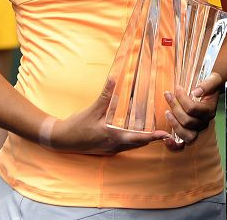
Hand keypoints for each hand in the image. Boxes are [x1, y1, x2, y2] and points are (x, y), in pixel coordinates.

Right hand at [47, 78, 169, 154]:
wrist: (60, 140)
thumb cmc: (76, 127)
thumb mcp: (92, 109)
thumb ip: (106, 95)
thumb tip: (114, 78)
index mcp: (114, 137)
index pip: (139, 138)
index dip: (154, 136)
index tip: (166, 134)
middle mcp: (115, 146)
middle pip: (139, 143)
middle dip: (151, 136)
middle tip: (164, 128)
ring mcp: (110, 149)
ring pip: (132, 144)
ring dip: (141, 137)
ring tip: (152, 127)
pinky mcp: (106, 148)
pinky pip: (124, 144)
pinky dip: (131, 137)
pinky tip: (131, 127)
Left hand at [162, 72, 222, 150]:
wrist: (212, 90)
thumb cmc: (211, 85)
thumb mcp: (212, 80)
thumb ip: (206, 85)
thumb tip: (195, 92)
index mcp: (209, 111)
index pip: (193, 109)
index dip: (182, 98)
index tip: (177, 88)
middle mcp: (204, 122)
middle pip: (187, 121)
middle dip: (175, 107)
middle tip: (168, 95)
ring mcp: (198, 129)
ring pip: (185, 134)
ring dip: (174, 123)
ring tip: (166, 112)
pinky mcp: (191, 132)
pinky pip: (183, 143)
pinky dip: (174, 144)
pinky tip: (166, 139)